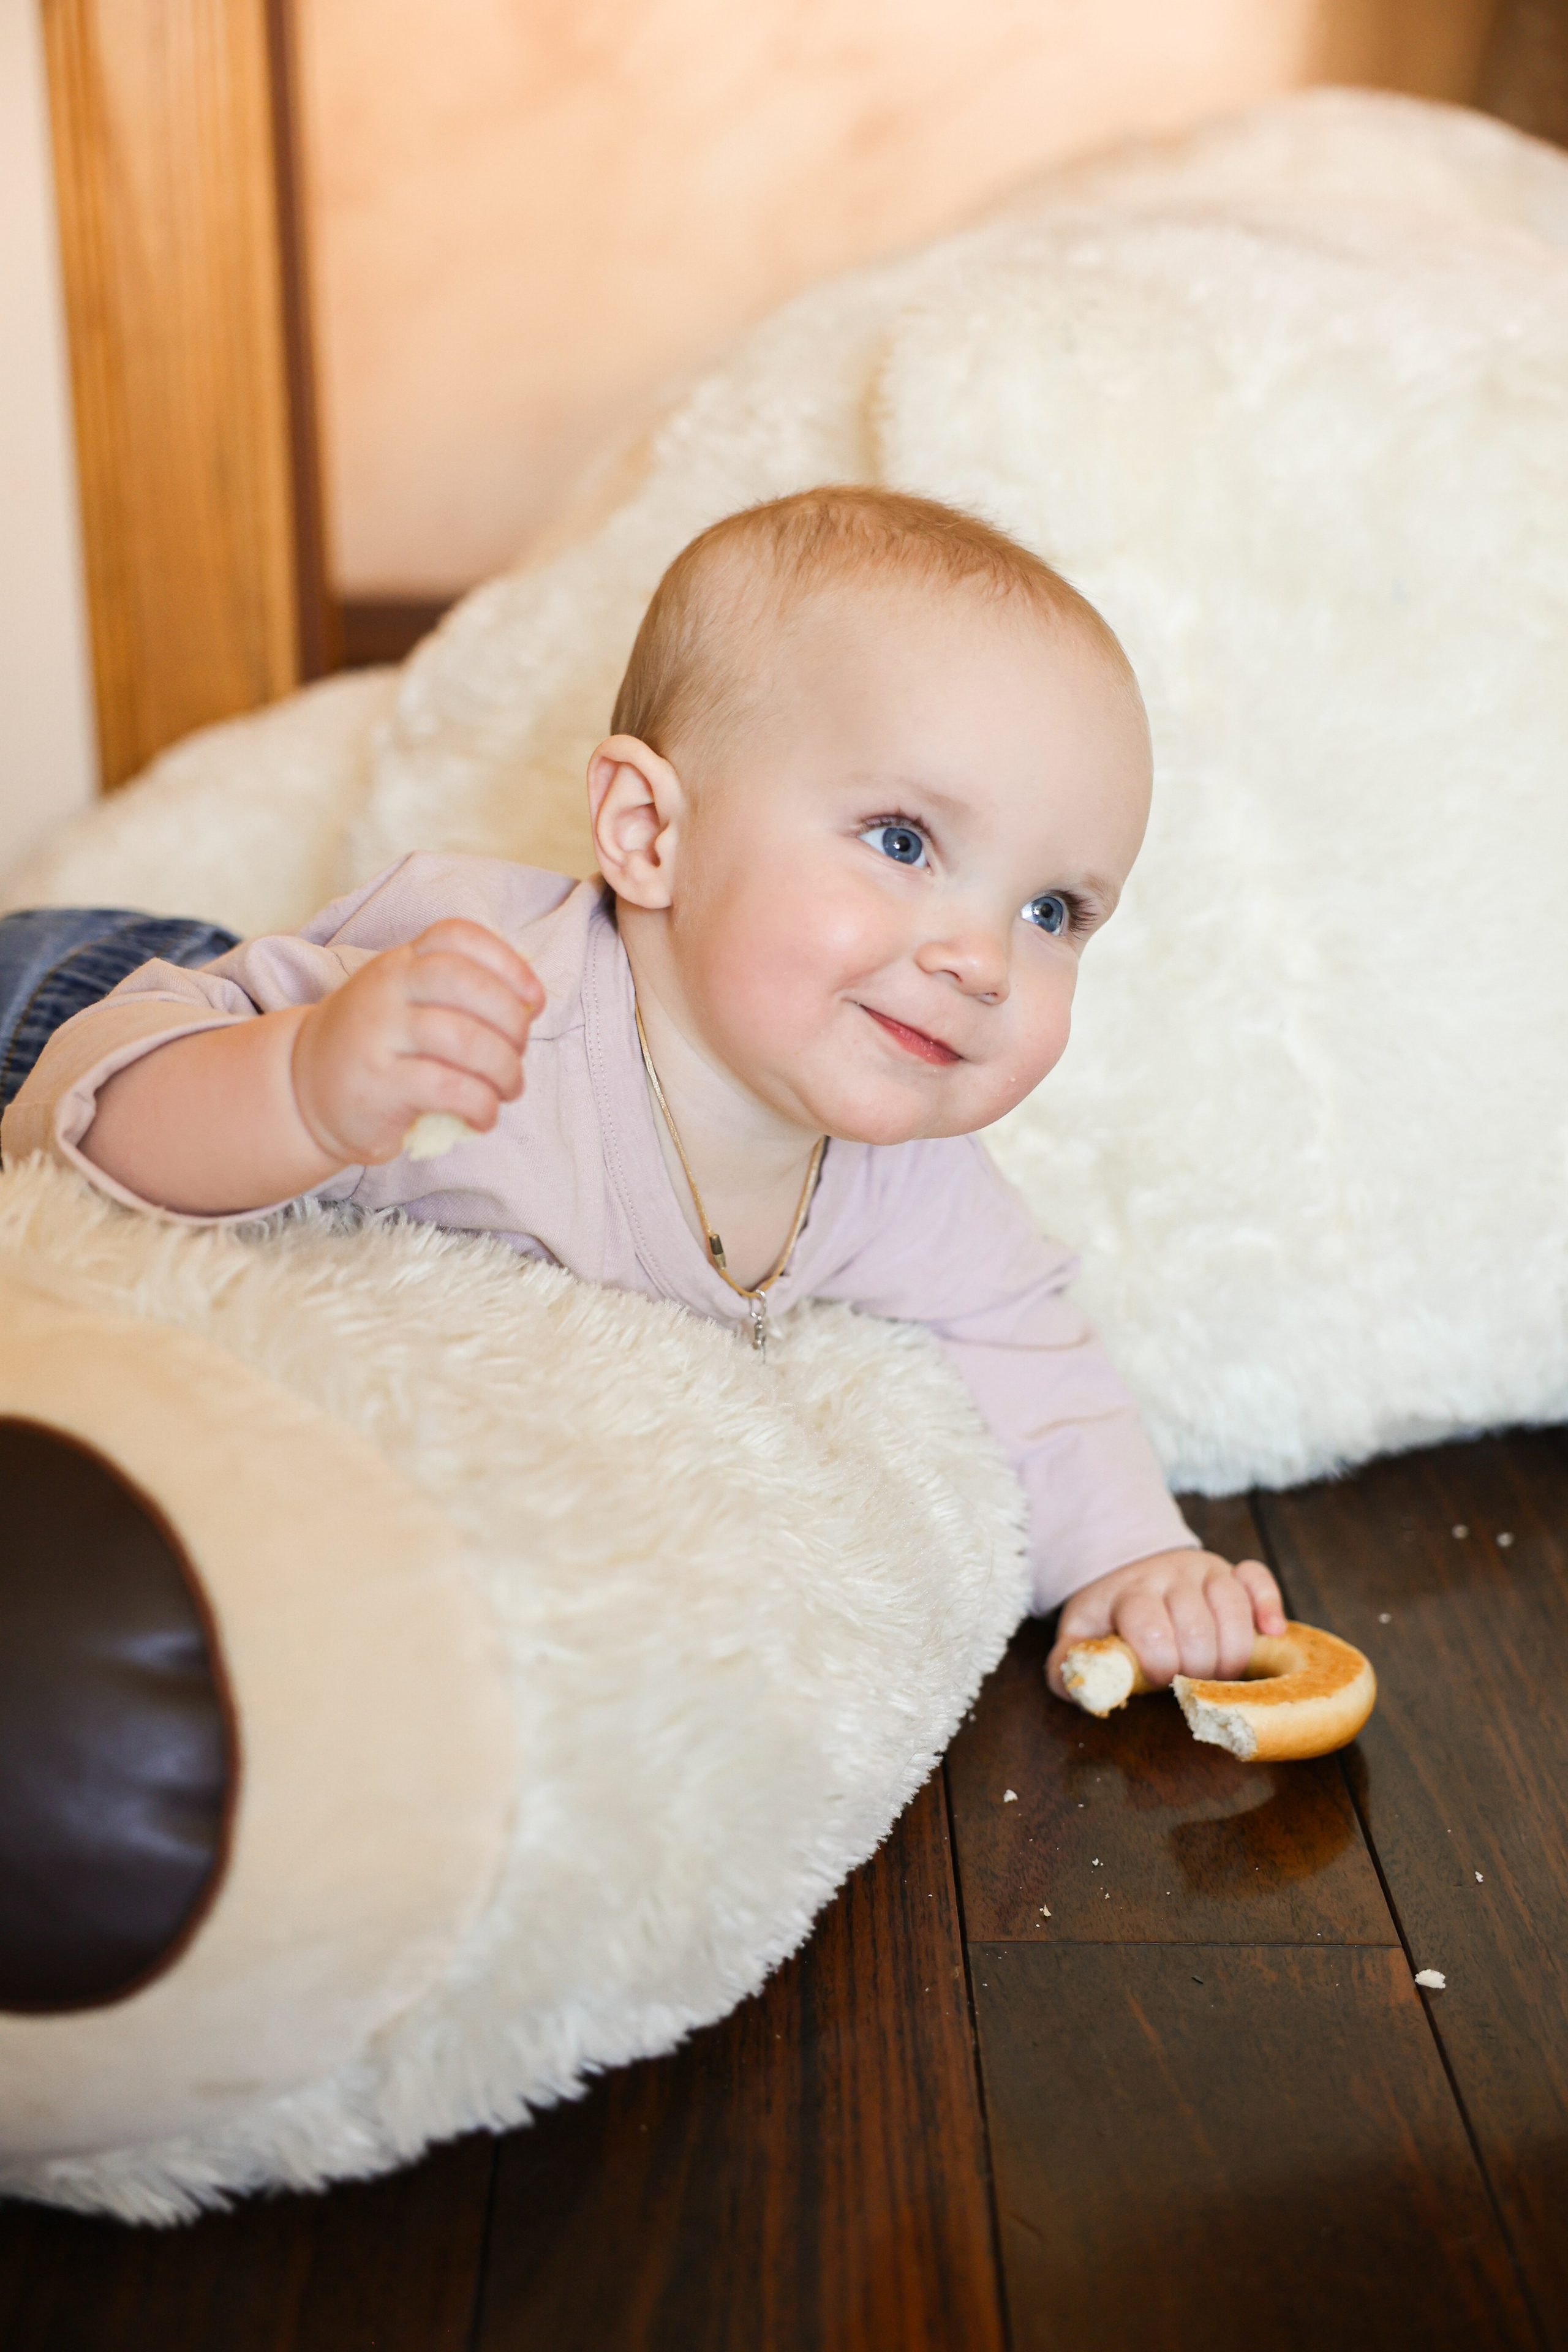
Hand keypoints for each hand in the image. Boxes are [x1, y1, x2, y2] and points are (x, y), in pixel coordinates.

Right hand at [290, 921, 544, 1166]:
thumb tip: (528, 1005)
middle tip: (518, 1051)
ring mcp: (378, 1035)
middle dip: (511, 1020)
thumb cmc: (377, 1047)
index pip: (457, 937)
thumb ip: (456, 995)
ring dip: (504, 1068)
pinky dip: (480, 1103)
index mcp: (401, 963)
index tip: (533, 999)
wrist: (304, 1089)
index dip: (507, 963)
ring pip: (463, 1038)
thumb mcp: (406, 1002)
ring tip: (508, 1089)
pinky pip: (446, 1086)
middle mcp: (386, 989)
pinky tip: (483, 1116)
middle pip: (466, 983)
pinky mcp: (377, 1084)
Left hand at [1044, 1548, 1285, 1700]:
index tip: (1161, 1680)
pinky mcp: (1232, 1570)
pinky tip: (1270, 1632)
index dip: (1159, 1662)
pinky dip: (1268, 1604)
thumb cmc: (1111, 1615)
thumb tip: (1081, 1686)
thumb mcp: (1080, 1634)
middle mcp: (1169, 1574)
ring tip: (1222, 1672)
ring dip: (1233, 1651)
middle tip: (1193, 1681)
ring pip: (1231, 1606)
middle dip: (1198, 1666)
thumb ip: (1067, 1664)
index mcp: (1129, 1593)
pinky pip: (1258, 1578)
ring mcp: (1204, 1570)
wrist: (1131, 1567)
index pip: (1149, 1626)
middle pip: (1196, 1625)